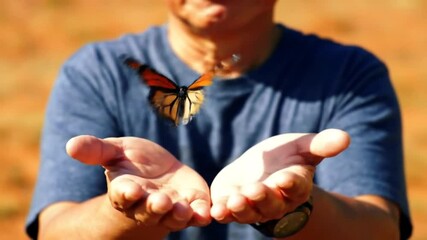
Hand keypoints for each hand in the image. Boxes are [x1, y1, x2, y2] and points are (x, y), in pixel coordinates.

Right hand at [66, 136, 210, 230]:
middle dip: (154, 206)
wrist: (158, 174)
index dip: (126, 192)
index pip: (123, 194)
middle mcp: (147, 204)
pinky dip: (201, 215)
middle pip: (150, 209)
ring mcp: (171, 208)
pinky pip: (197, 214)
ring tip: (183, 209)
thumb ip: (96, 150)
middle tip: (159, 201)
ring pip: (174, 216)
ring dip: (179, 214)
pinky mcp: (192, 205)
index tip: (128, 190)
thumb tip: (69, 144)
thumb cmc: (131, 164)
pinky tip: (208, 213)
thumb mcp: (114, 151)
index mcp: (126, 190)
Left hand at [210, 129, 349, 223]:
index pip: (295, 186)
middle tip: (254, 190)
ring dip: (241, 208)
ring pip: (249, 212)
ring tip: (234, 201)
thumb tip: (346, 137)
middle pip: (271, 203)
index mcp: (294, 185)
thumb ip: (321, 144)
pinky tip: (216, 210)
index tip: (284, 178)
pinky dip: (222, 213)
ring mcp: (253, 206)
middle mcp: (275, 201)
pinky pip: (228, 214)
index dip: (290, 183)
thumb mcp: (302, 147)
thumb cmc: (285, 158)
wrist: (262, 170)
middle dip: (262, 197)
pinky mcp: (232, 205)